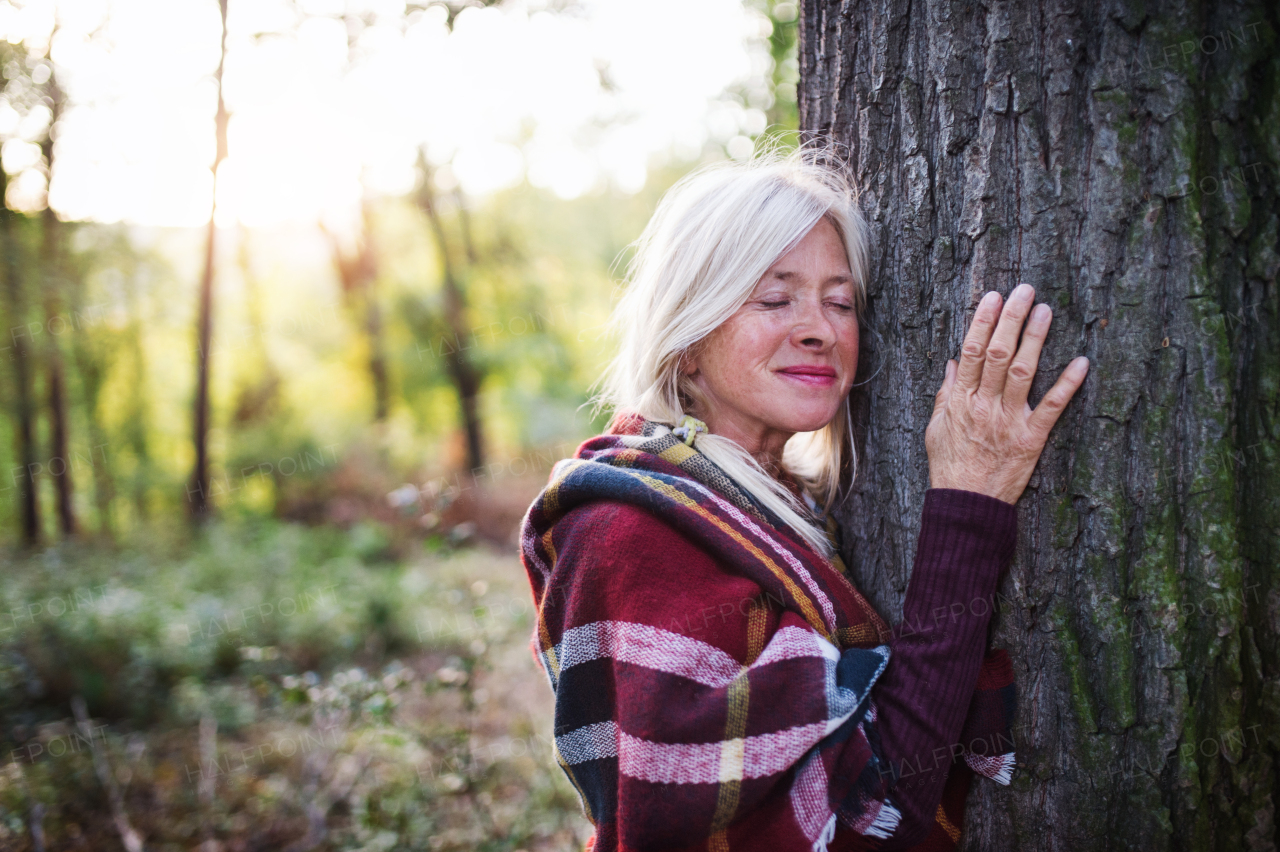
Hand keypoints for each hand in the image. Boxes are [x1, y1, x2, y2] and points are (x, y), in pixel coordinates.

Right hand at [925, 283, 1088, 504]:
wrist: (966, 504)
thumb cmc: (950, 466)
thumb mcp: (936, 428)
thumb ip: (946, 394)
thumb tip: (954, 363)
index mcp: (960, 400)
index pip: (972, 352)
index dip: (982, 322)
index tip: (992, 297)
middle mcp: (984, 406)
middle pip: (998, 354)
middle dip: (1011, 319)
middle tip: (1024, 290)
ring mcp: (1009, 421)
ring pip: (1024, 372)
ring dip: (1035, 339)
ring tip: (1045, 311)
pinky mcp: (1031, 439)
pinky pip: (1052, 408)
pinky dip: (1067, 385)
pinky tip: (1080, 362)